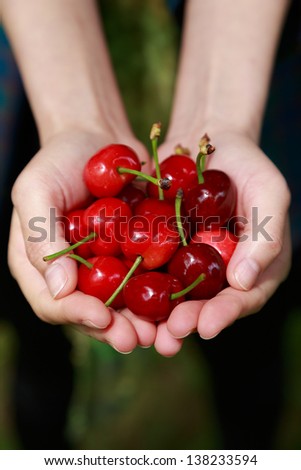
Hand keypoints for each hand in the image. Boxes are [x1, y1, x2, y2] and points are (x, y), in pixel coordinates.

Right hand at [8, 128, 155, 352]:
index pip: (52, 303)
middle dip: (114, 329)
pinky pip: (148, 281)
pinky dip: (161, 295)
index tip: (101, 317)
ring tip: (162, 334)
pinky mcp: (135, 257)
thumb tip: (60, 288)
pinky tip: (179, 303)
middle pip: (90, 314)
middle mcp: (74, 275)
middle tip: (136, 339)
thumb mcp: (36, 191)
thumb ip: (40, 237)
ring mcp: (105, 268)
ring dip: (141, 322)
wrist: (98, 140)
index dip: (76, 314)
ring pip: (122, 305)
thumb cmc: (58, 162)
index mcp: (41, 266)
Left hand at [154, 130, 290, 351]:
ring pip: (174, 296)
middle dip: (189, 322)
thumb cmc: (246, 164)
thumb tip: (243, 283)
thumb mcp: (269, 193)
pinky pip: (149, 270)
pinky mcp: (162, 250)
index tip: (207, 326)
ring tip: (143, 332)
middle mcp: (220, 272)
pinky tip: (121, 298)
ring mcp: (189, 263)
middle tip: (170, 335)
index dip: (226, 314)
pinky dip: (136, 285)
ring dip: (159, 316)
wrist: (205, 140)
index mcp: (254, 266)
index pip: (243, 298)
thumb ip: (266, 237)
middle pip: (206, 305)